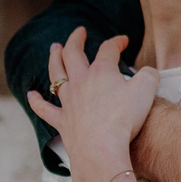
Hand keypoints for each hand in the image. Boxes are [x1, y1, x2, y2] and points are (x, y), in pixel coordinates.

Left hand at [28, 28, 158, 172]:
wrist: (101, 149)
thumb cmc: (124, 120)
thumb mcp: (147, 91)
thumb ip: (149, 75)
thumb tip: (148, 72)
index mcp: (101, 72)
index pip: (108, 49)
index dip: (116, 42)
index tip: (123, 41)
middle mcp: (81, 82)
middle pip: (74, 54)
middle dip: (76, 40)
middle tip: (79, 32)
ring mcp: (69, 101)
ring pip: (56, 75)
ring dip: (54, 59)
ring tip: (55, 49)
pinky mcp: (62, 121)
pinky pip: (44, 109)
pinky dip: (37, 101)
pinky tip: (31, 95)